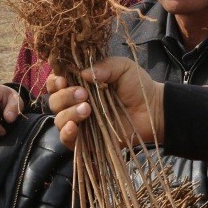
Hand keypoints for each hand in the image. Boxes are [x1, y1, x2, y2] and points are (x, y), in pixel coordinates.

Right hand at [47, 57, 164, 148]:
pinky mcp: (87, 141)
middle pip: (54, 101)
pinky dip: (66, 134)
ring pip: (59, 119)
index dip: (55, 81)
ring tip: (87, 109)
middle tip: (83, 94)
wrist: (153, 110)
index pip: (56, 82)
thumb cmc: (138, 87)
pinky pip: (67, 140)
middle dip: (64, 96)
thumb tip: (84, 73)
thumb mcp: (123, 68)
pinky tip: (74, 127)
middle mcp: (75, 103)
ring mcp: (80, 122)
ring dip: (68, 113)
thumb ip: (105, 66)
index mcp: (80, 83)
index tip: (63, 79)